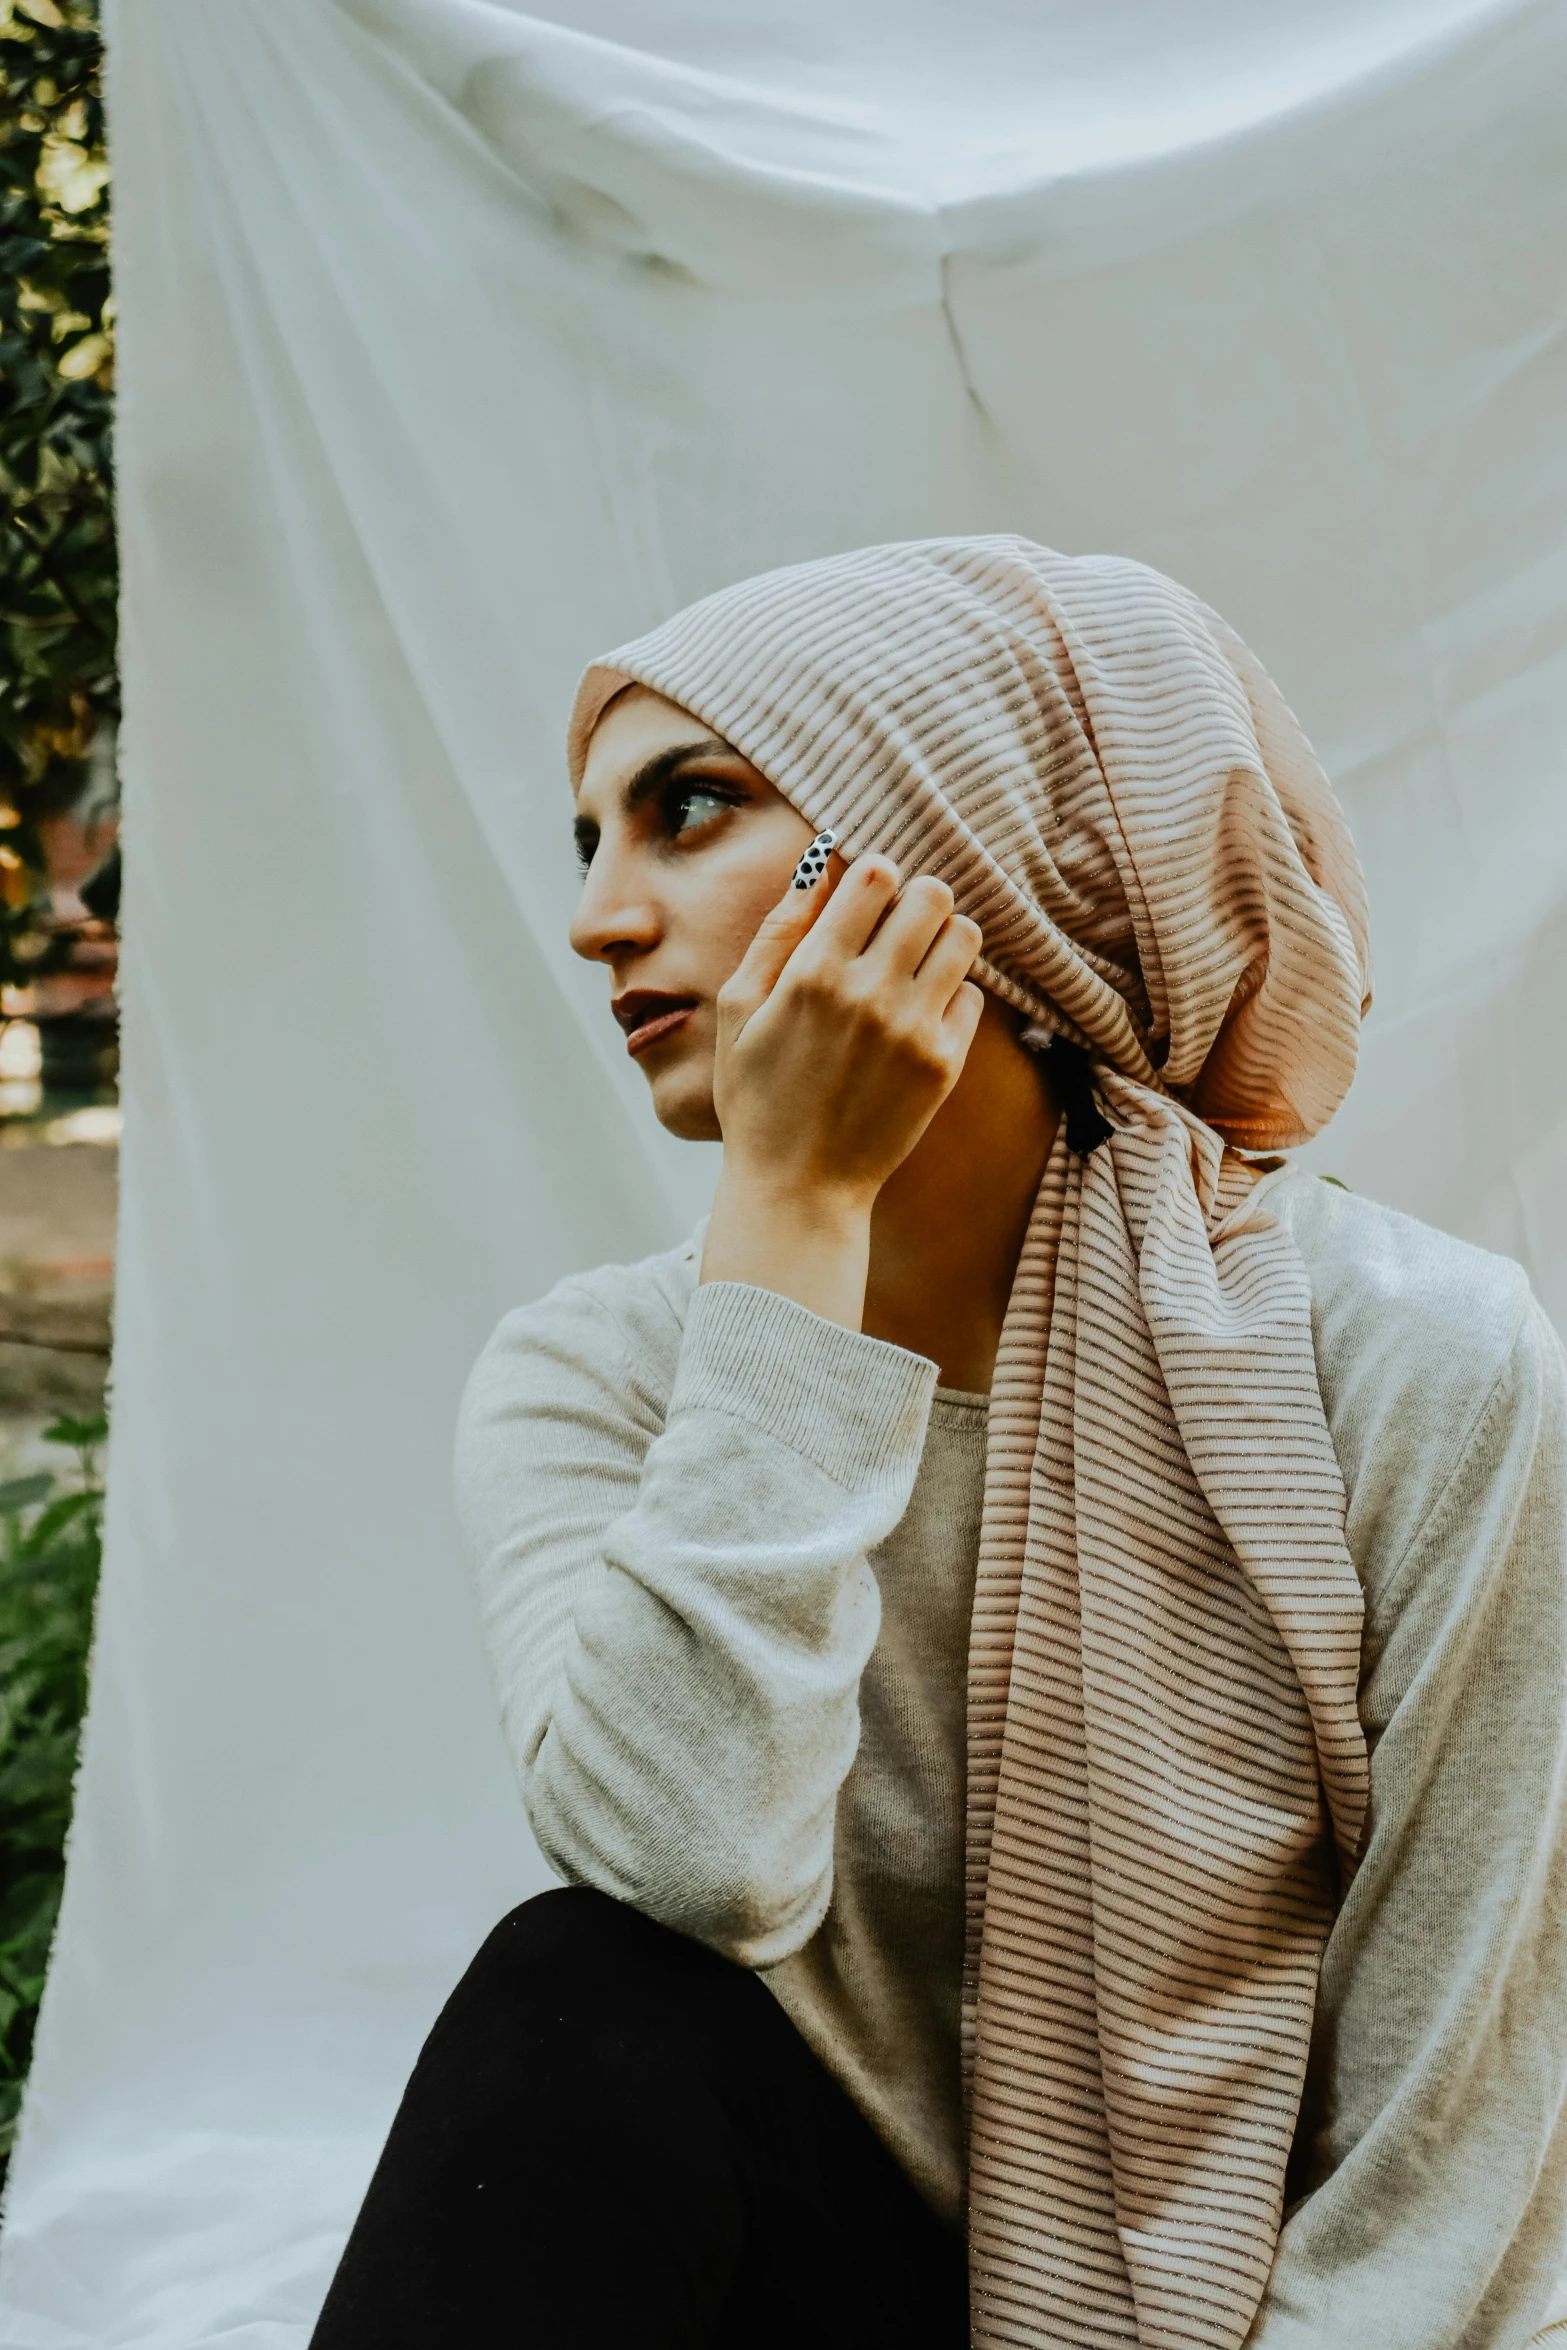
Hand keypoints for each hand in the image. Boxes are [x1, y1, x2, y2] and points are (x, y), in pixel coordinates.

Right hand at [700, 856, 983, 1327]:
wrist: (799, 1186)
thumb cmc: (757, 1098)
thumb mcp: (738, 1011)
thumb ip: (775, 935)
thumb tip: (812, 870)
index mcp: (813, 973)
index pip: (875, 876)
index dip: (874, 872)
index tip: (866, 891)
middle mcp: (871, 994)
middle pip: (932, 896)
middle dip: (915, 899)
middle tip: (896, 925)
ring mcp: (914, 1030)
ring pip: (964, 938)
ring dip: (942, 938)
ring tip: (915, 963)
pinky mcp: (945, 1064)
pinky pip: (972, 997)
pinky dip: (951, 995)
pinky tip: (920, 1015)